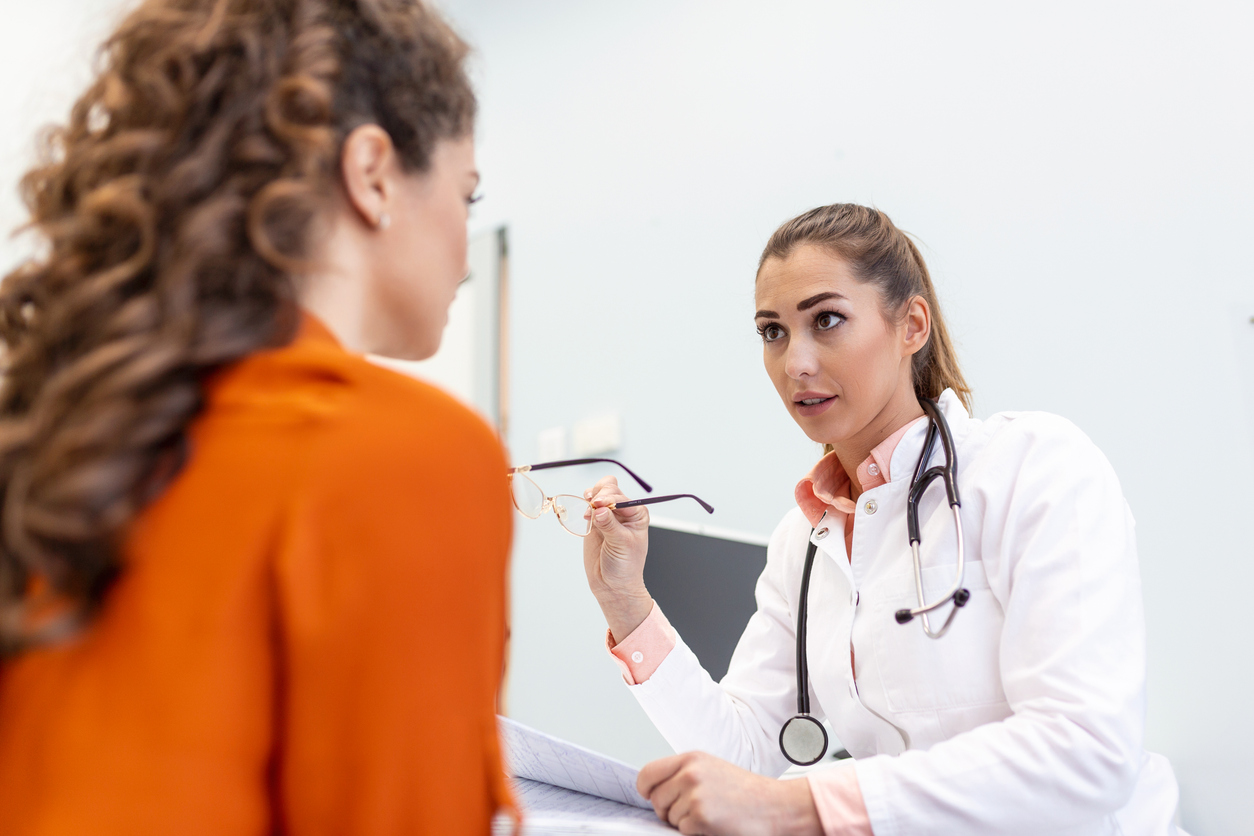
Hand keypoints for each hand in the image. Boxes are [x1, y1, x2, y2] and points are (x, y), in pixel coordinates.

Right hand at [581, 476, 652, 641]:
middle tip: (592, 509)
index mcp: (637, 514)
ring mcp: (608, 516)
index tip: (598, 505)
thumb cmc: (625, 566)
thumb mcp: (621, 545)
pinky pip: (588, 505)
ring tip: (588, 512)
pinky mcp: (595, 522)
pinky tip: (585, 515)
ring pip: (598, 493)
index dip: (609, 499)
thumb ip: (610, 526)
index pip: (621, 498)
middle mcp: (623, 512)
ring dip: (591, 498)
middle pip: (609, 490)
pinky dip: (584, 505)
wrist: (613, 585)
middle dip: (599, 496)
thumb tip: (599, 510)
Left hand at [637, 752, 820, 835]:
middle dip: (668, 810)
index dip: (646, 789)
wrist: (776, 806)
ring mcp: (694, 795)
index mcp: (690, 759)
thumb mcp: (712, 770)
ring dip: (684, 822)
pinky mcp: (700, 817)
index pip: (647, 773)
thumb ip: (683, 774)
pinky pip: (682, 830)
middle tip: (694, 810)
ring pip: (668, 817)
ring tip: (711, 814)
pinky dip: (696, 832)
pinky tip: (716, 823)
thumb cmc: (747, 792)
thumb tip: (654, 790)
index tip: (649, 796)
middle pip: (656, 799)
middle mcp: (689, 773)